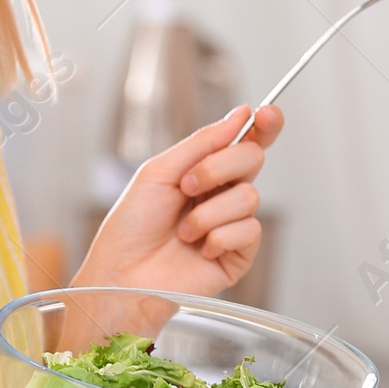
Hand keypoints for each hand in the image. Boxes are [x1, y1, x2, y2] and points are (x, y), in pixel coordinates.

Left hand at [75, 102, 283, 298]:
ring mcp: (232, 224)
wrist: (122, 274)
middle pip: (252, 158)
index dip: (263, 125)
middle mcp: (222, 194)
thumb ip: (202, 142)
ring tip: (183, 230)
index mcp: (205, 171)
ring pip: (250, 196)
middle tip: (187, 185)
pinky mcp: (238, 255)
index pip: (244, 142)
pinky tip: (199, 250)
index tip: (266, 113)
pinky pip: (250, 231)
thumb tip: (240, 115)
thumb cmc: (131, 226)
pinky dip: (219, 237)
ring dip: (208, 212)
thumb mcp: (159, 171)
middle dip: (219, 167)